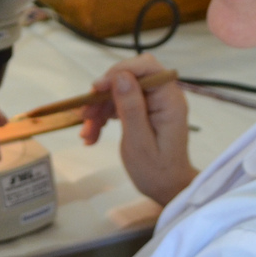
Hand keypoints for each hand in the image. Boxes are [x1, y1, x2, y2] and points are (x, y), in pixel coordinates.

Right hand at [77, 53, 197, 206]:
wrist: (167, 189)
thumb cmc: (156, 171)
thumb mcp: (139, 142)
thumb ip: (131, 107)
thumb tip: (121, 77)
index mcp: (169, 100)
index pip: (147, 67)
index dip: (119, 71)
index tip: (97, 88)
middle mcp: (163, 96)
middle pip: (128, 78)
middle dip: (104, 94)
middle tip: (86, 115)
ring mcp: (153, 104)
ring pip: (118, 92)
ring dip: (99, 109)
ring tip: (87, 133)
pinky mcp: (144, 111)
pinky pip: (119, 105)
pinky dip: (103, 117)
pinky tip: (93, 135)